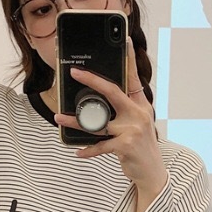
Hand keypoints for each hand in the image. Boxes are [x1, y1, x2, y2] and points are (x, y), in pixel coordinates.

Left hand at [55, 38, 167, 211]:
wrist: (152, 172)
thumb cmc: (139, 146)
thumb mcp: (136, 124)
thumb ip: (122, 111)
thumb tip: (97, 101)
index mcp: (141, 105)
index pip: (134, 77)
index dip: (129, 58)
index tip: (123, 39)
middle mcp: (138, 113)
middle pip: (112, 91)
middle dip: (92, 80)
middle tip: (75, 72)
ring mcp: (133, 129)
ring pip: (98, 122)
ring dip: (76, 122)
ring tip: (59, 118)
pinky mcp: (126, 145)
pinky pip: (101, 145)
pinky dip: (88, 150)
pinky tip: (78, 152)